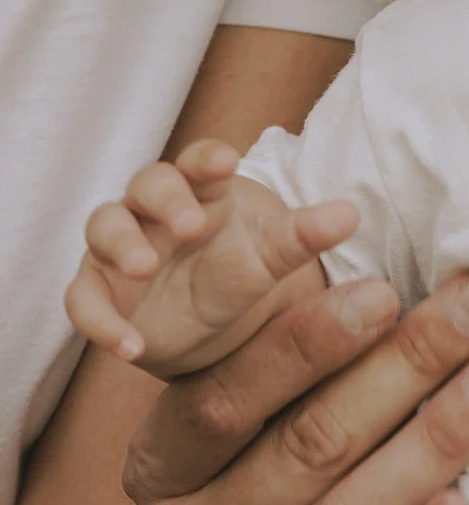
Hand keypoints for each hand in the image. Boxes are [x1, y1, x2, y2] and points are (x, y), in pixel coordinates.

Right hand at [66, 140, 356, 372]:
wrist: (207, 329)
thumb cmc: (237, 274)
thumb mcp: (271, 258)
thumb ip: (304, 235)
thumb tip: (350, 213)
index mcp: (201, 191)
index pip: (197, 161)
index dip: (206, 158)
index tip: (225, 162)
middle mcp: (153, 212)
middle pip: (146, 184)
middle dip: (165, 198)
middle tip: (191, 223)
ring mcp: (118, 249)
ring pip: (104, 226)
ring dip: (121, 241)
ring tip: (145, 265)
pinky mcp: (98, 293)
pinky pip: (82, 299)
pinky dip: (99, 320)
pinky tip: (129, 347)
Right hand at [124, 269, 468, 504]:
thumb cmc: (298, 478)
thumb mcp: (274, 411)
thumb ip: (304, 343)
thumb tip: (372, 230)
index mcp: (167, 468)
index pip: (223, 397)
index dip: (304, 340)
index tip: (384, 286)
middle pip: (306, 446)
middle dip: (405, 365)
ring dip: (432, 442)